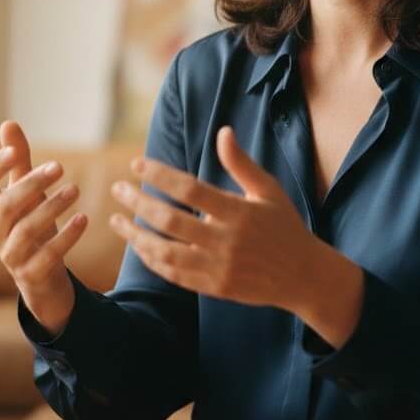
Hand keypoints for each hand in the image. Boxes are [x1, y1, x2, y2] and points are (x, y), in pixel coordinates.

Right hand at [0, 120, 87, 332]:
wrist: (41, 275)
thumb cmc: (30, 223)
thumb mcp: (25, 192)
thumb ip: (18, 160)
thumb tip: (7, 123)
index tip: (16, 151)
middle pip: (5, 206)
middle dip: (31, 184)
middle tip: (59, 166)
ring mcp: (11, 256)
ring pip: (26, 230)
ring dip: (52, 207)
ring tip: (76, 189)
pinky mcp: (31, 274)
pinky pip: (47, 255)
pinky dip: (67, 237)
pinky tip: (84, 218)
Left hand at [108, 125, 319, 313]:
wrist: (303, 276)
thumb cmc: (284, 225)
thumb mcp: (268, 190)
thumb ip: (242, 163)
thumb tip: (223, 131)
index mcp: (239, 212)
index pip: (190, 189)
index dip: (160, 175)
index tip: (137, 164)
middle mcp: (226, 241)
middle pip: (170, 220)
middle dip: (138, 202)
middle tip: (118, 188)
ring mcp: (218, 268)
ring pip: (165, 252)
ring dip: (136, 235)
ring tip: (116, 220)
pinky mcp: (214, 288)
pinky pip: (174, 274)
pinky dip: (152, 259)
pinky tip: (139, 245)